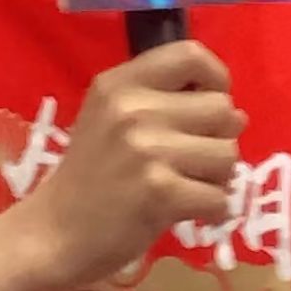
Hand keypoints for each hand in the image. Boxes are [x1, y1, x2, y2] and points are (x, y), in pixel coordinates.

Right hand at [28, 40, 245, 290]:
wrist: (51, 236)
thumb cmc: (88, 178)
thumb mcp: (112, 121)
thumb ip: (169, 106)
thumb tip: (239, 116)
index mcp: (119, 83)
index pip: (191, 54)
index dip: (216, 80)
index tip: (208, 110)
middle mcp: (133, 108)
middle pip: (222, 109)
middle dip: (219, 139)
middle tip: (193, 164)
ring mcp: (147, 149)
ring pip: (227, 153)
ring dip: (217, 179)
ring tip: (187, 189)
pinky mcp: (159, 191)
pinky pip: (219, 197)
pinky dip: (212, 211)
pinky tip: (189, 214)